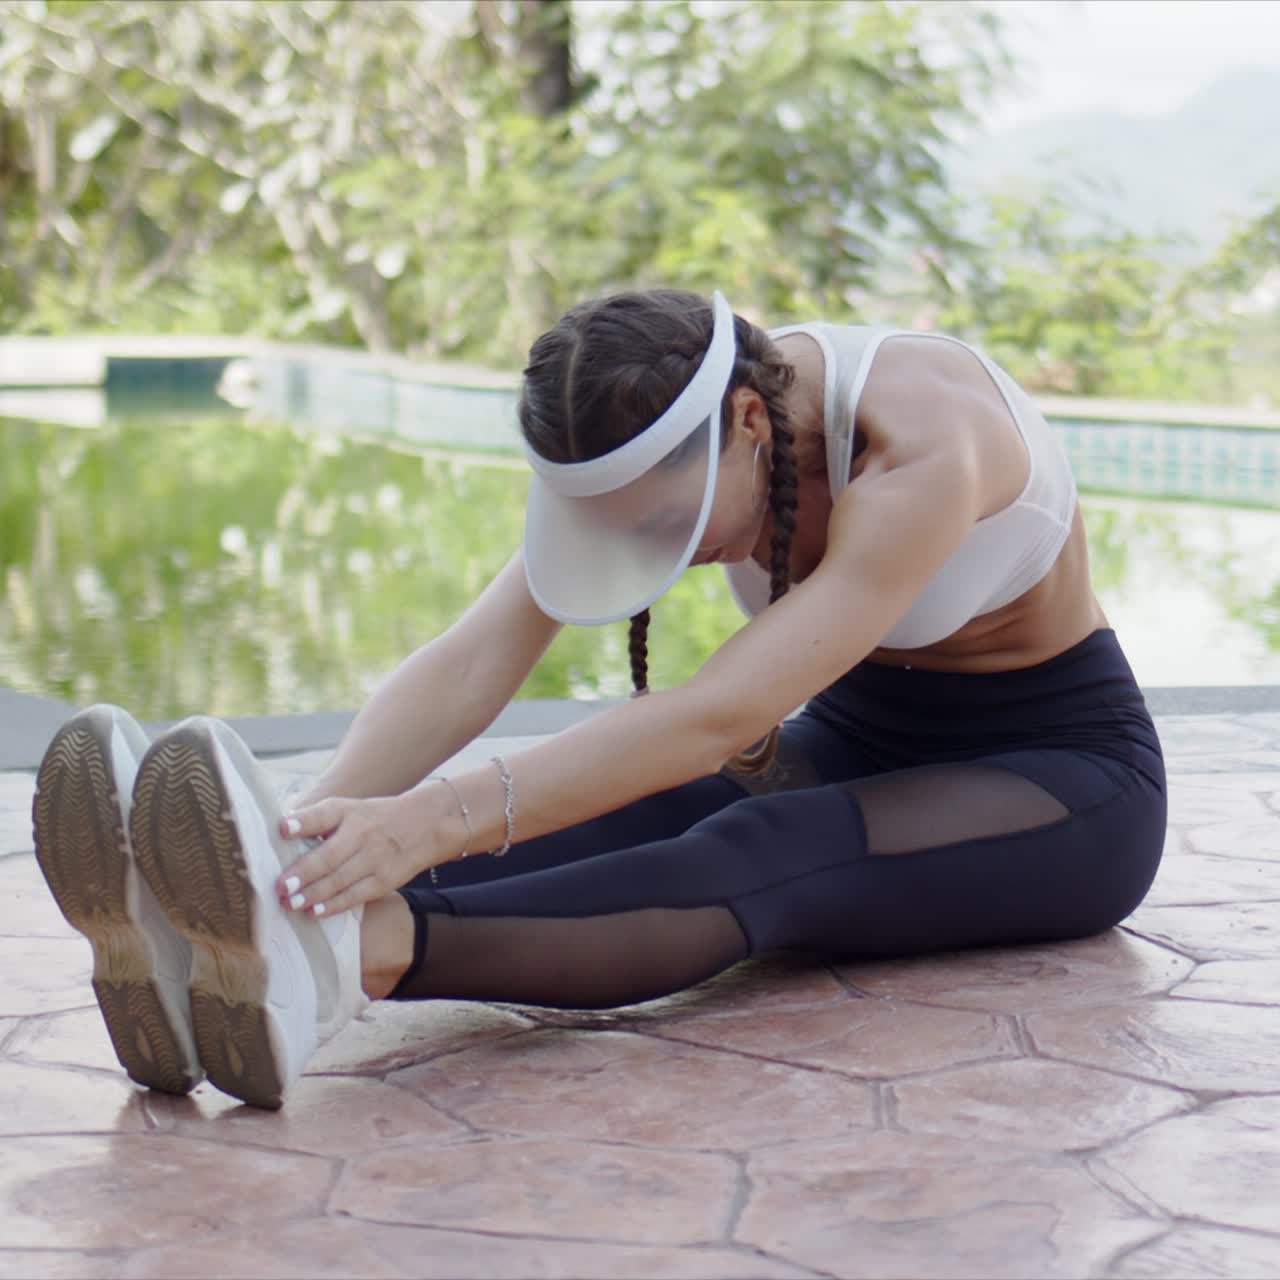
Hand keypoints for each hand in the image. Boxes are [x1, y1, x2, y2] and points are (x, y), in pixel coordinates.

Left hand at [273, 790, 438, 916]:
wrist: (425, 826)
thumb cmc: (374, 819)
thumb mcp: (348, 809)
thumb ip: (316, 819)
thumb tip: (279, 831)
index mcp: (349, 812)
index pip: (325, 815)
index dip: (303, 822)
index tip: (283, 829)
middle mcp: (363, 833)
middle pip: (330, 855)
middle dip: (304, 873)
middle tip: (280, 887)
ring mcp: (376, 858)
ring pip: (341, 879)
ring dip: (314, 894)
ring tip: (290, 904)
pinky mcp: (385, 880)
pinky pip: (356, 895)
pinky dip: (335, 905)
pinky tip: (316, 911)